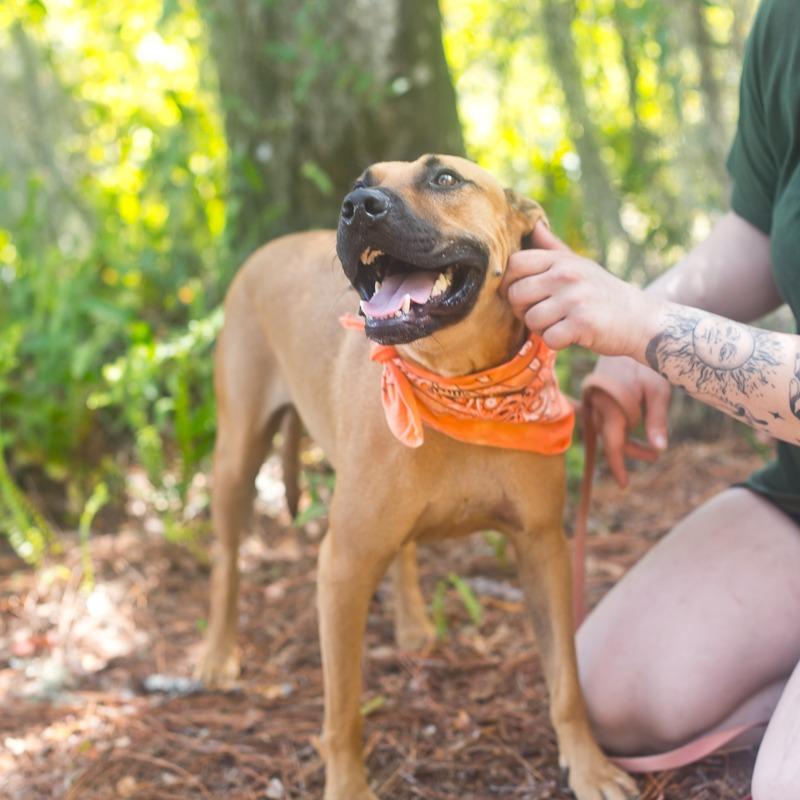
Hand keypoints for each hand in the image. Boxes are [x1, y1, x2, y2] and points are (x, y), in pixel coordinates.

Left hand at [503, 222, 663, 358]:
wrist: (641, 319)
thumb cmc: (603, 293)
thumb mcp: (580, 264)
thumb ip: (553, 248)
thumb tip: (535, 224)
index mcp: (562, 260)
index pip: (515, 264)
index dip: (509, 283)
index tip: (522, 294)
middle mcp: (567, 275)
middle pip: (516, 294)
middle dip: (522, 310)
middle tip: (543, 314)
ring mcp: (575, 299)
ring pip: (531, 320)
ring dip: (541, 329)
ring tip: (561, 324)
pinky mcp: (583, 324)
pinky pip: (549, 339)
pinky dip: (557, 343)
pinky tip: (571, 336)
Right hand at [587, 356, 670, 487]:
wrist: (626, 332)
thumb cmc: (646, 362)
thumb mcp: (658, 391)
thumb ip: (657, 422)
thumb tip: (659, 450)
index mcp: (611, 406)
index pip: (614, 445)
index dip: (620, 466)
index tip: (625, 485)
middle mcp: (597, 405)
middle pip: (611, 440)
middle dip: (631, 451)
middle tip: (653, 455)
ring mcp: (594, 399)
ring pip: (607, 429)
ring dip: (625, 438)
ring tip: (648, 442)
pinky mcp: (595, 394)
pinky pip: (603, 418)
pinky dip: (617, 426)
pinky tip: (631, 425)